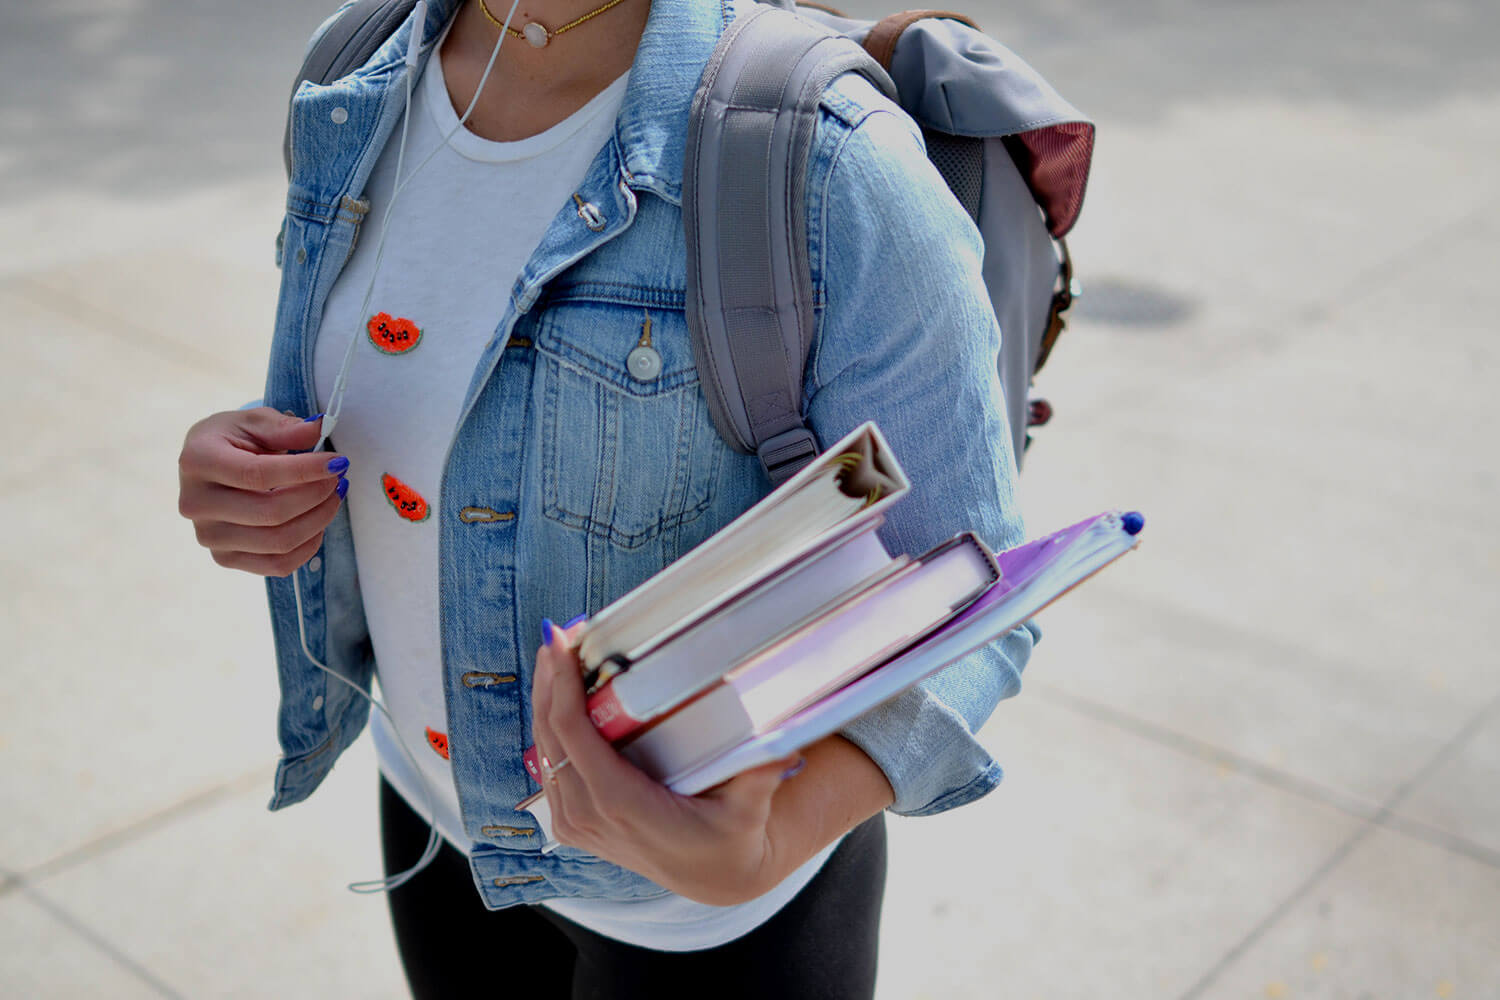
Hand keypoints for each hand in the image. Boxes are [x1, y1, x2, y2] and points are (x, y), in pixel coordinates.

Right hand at [177, 408, 347, 576]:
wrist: (207, 466)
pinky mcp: (224, 558)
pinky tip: (317, 523)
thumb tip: (318, 429)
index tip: (338, 462)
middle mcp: (196, 503)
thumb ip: (285, 427)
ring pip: (278, 543)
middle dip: (317, 495)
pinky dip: (308, 546)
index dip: (304, 471)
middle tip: (338, 479)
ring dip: (318, 520)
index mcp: (198, 461)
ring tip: (332, 497)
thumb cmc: (232, 440)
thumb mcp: (254, 422)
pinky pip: (277, 565)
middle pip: (271, 513)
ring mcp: (209, 536)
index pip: (258, 474)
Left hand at [531, 620, 802, 905]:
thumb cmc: (731, 838)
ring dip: (545, 699)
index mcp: (621, 805)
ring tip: (556, 653)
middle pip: (549, 735)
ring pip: (543, 750)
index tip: (562, 643)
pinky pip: (549, 767)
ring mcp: (576, 823)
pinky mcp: (574, 823)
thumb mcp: (749, 810)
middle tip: (557, 633)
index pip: (573, 736)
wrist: (715, 877)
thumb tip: (784, 744)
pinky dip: (550, 727)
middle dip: (549, 680)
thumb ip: (760, 776)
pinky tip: (558, 694)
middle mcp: (589, 816)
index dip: (562, 686)